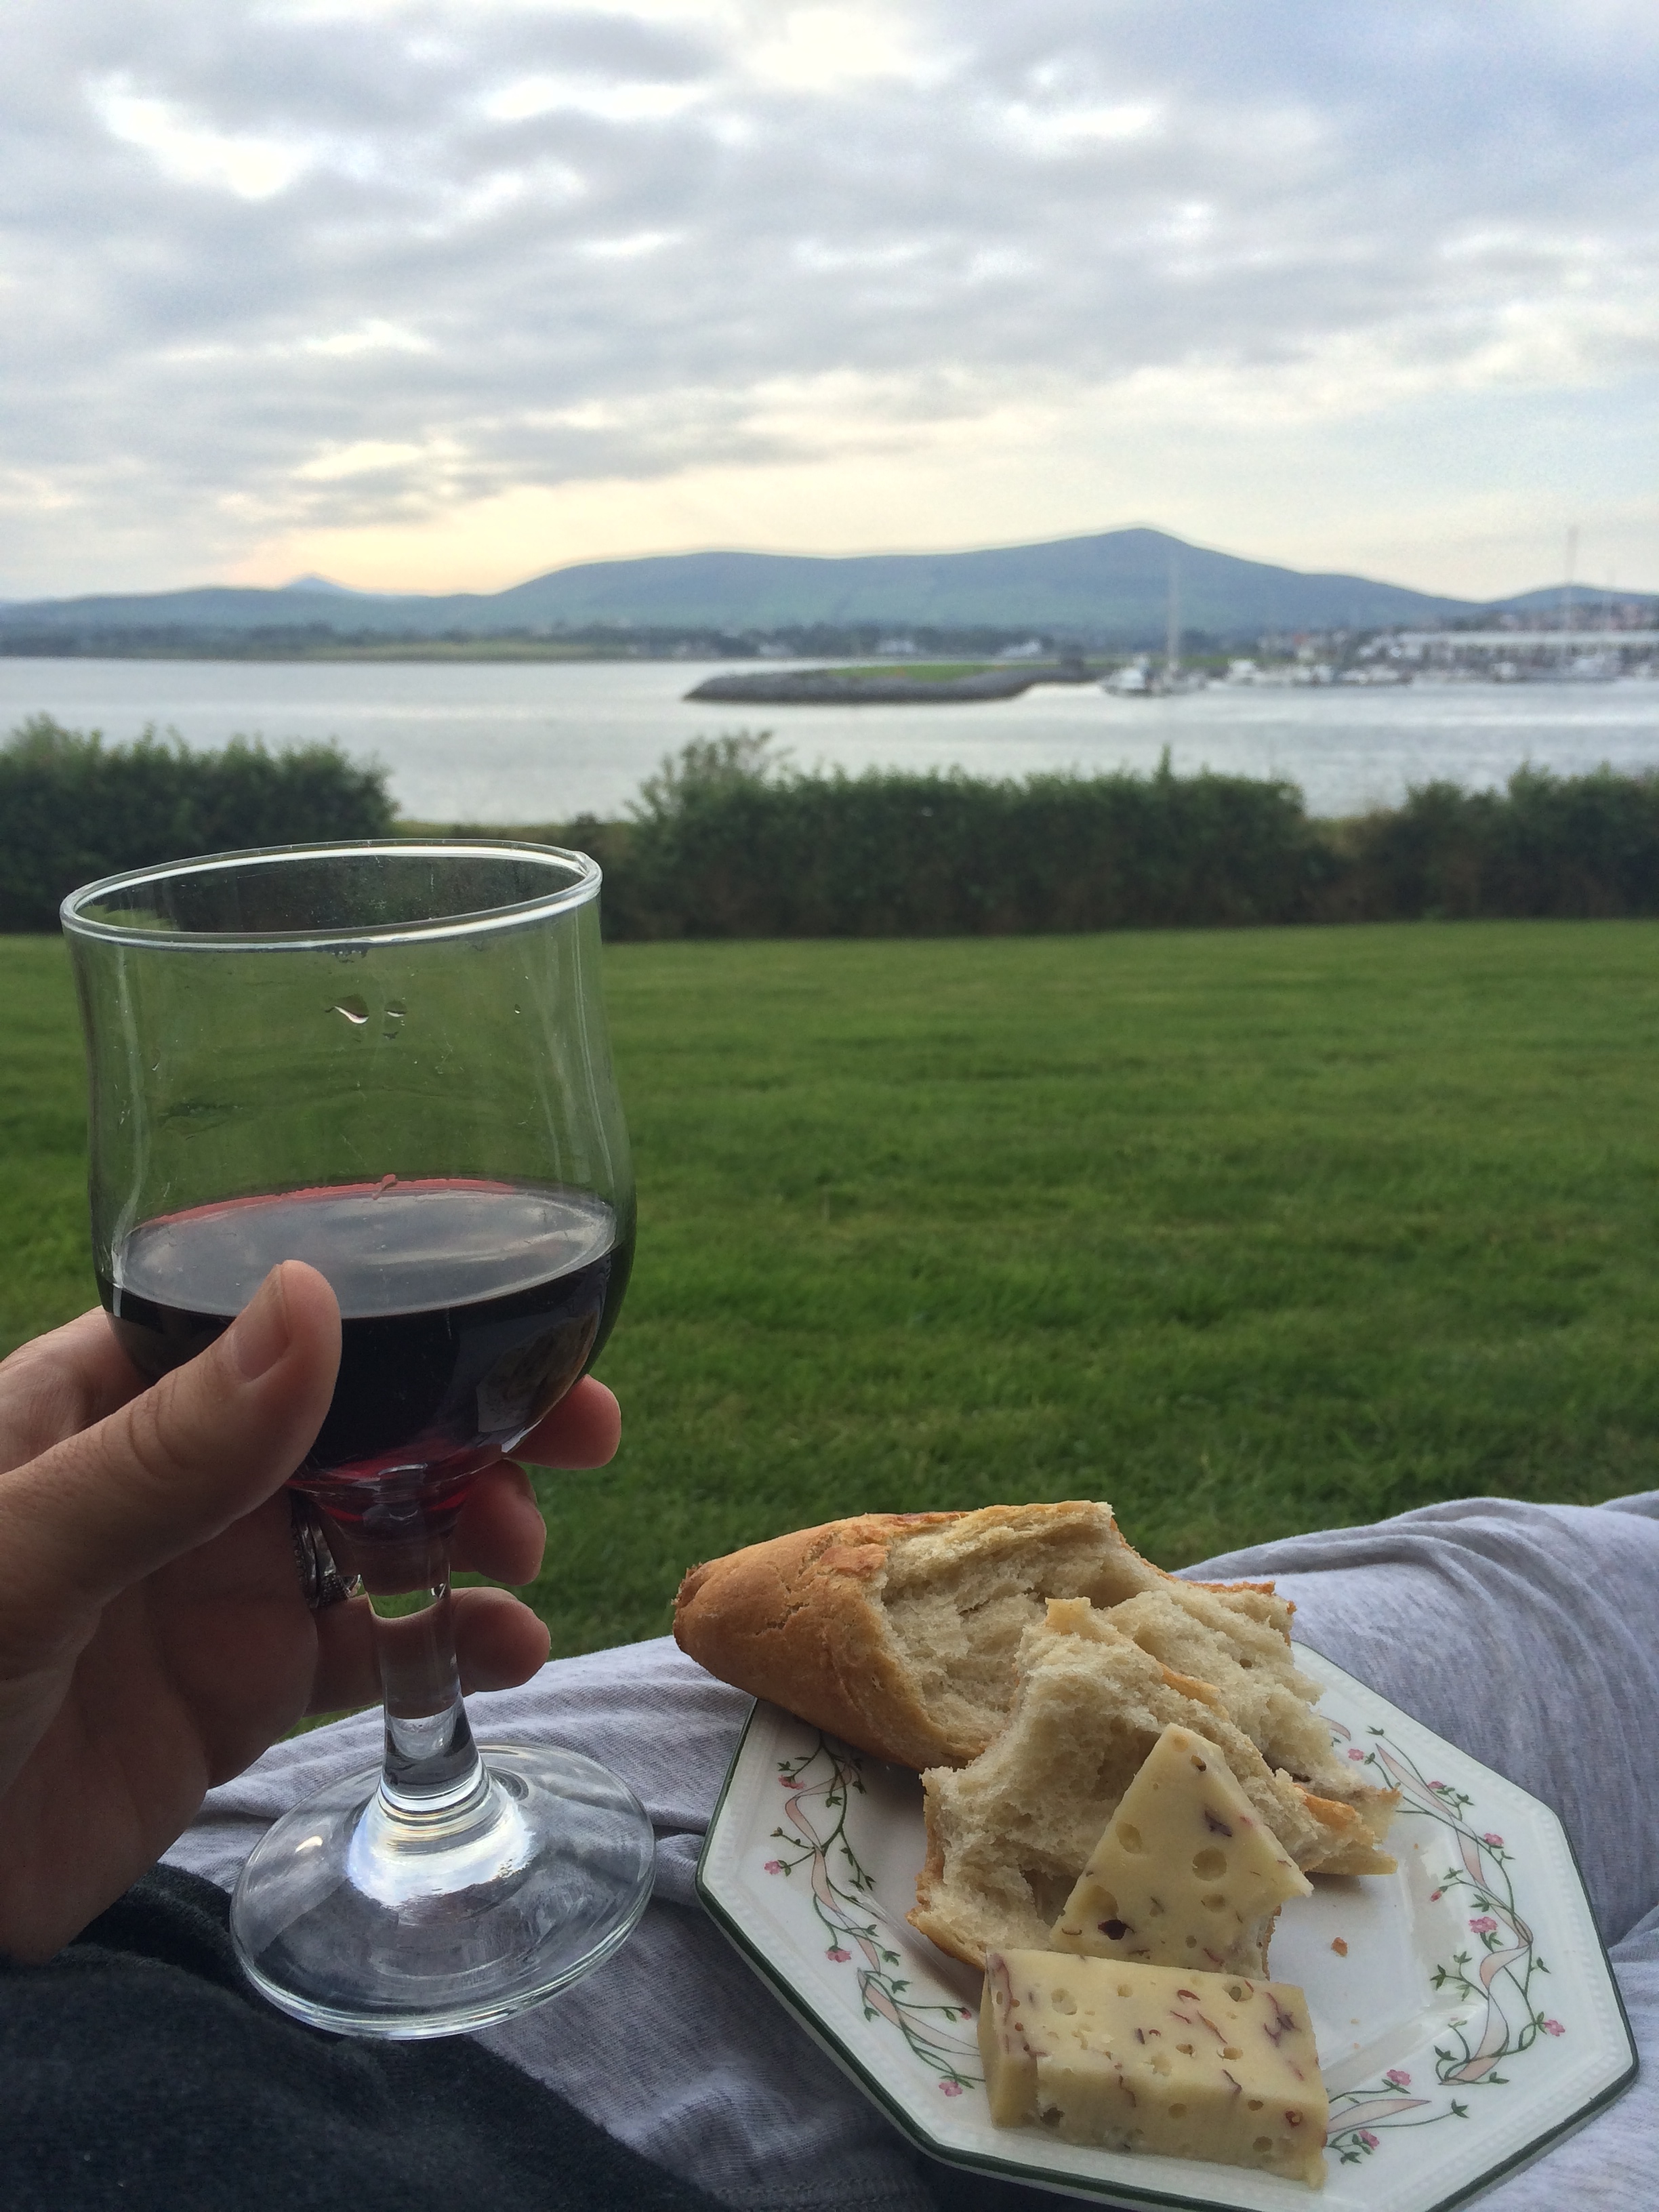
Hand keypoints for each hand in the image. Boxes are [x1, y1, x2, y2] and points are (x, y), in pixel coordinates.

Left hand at [0, 1262, 619, 1962]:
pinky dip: (450, 1642)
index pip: (274, 1321)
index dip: (403, 1315)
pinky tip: (506, 1650)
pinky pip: (369, 1649)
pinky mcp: (241, 1690)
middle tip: (580, 1433)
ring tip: (522, 1554)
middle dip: (471, 1418)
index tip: (515, 1320)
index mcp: (107, 1400)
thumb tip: (313, 1300)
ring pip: (381, 1524)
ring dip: (472, 1524)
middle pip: (356, 1417)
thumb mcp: (24, 1551)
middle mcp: (177, 1477)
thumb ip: (167, 1449)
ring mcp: (214, 1582)